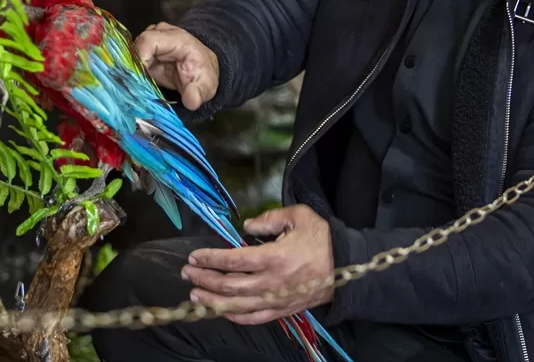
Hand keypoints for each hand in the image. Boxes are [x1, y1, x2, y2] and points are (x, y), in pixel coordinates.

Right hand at [135, 22, 218, 110]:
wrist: (202, 68)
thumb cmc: (203, 74)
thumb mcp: (206, 86)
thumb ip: (198, 93)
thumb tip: (191, 101)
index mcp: (177, 39)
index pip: (149, 41)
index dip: (139, 58)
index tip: (139, 79)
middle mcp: (161, 34)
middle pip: (136, 46)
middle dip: (134, 67)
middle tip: (137, 86)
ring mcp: (151, 40)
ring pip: (131, 52)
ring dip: (132, 70)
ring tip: (138, 86)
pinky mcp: (145, 50)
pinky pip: (132, 58)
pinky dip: (132, 71)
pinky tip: (137, 83)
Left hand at [180, 205, 334, 324]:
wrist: (345, 265)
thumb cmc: (322, 238)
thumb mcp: (298, 216)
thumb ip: (269, 219)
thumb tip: (246, 227)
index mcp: (275, 258)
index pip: (234, 260)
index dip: (211, 258)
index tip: (195, 255)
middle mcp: (272, 282)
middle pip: (230, 285)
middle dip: (204, 278)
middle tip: (187, 271)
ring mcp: (276, 300)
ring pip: (237, 306)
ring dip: (212, 300)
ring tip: (194, 293)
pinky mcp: (282, 310)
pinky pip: (253, 318)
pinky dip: (234, 316)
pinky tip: (220, 311)